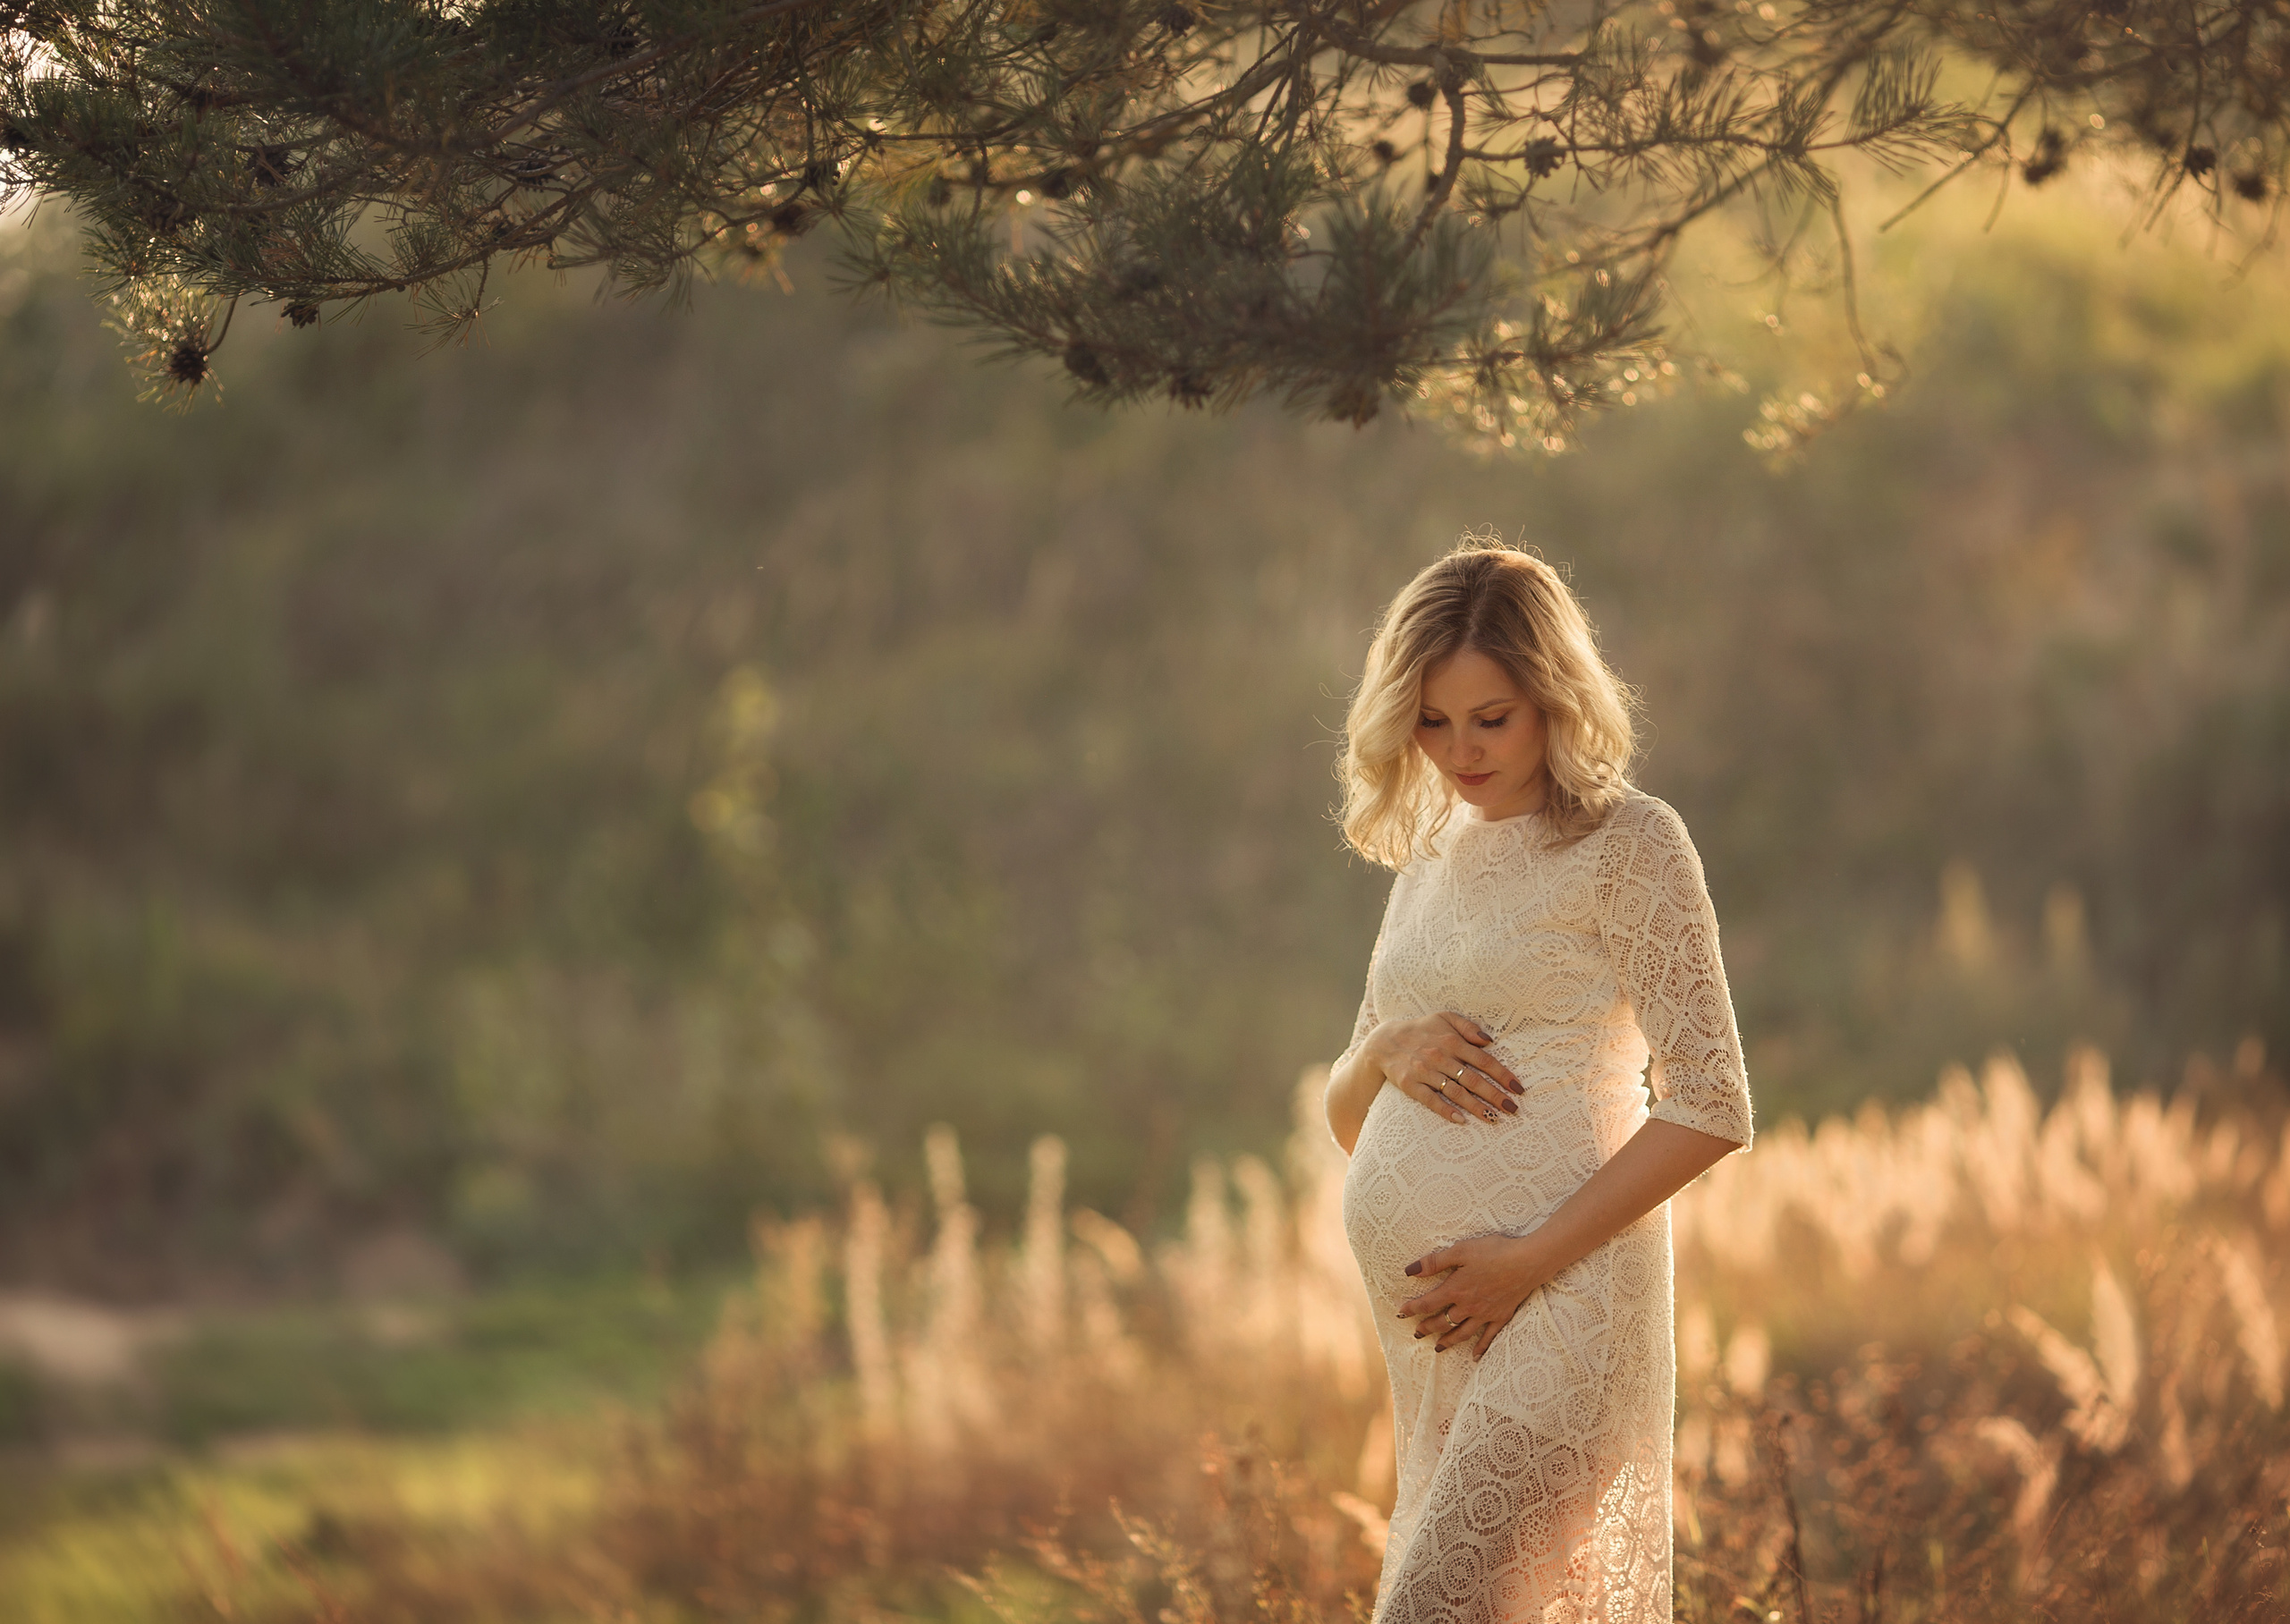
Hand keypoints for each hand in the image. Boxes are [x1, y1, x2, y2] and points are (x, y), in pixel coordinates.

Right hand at [1366, 1012, 1521, 1125]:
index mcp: (1451, 1041)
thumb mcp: (1444, 1018)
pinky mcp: (1410, 1085)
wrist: (1384, 1041)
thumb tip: (1490, 1041)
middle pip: (1473, 1079)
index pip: (1483, 1060)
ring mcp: (1424, 1072)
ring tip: (1494, 1118)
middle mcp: (1439, 1057)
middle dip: (1495, 1095)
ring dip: (1476, 1107)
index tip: (1518, 1088)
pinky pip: (1430, 1100)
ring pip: (1455, 1092)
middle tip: (1513, 1109)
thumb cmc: (1421, 1030)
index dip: (1503, 1075)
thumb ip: (1468, 1027)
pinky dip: (1446, 1111)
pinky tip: (1461, 1121)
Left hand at [1395, 1232, 1553, 1358]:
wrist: (1527, 1262)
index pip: (1427, 1303)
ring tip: (1438, 1348)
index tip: (1401, 1313)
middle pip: (1442, 1322)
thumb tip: (1410, 1271)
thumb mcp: (1461, 1250)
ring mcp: (1485, 1314)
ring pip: (1461, 1333)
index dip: (1412, 1309)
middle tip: (1417, 1333)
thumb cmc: (1494, 1252)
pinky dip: (1480, 1348)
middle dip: (1427, 1328)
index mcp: (1455, 1289)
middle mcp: (1468, 1306)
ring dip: (1447, 1341)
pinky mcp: (1501, 1316)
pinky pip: (1488, 1337)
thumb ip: (1435, 1262)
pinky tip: (1474, 1356)